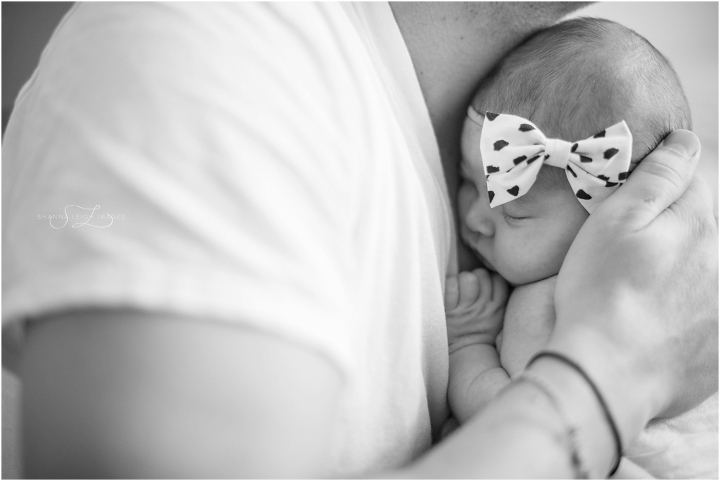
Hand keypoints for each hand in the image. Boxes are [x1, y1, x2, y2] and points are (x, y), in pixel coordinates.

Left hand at [445, 269, 508, 351]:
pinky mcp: (449, 311)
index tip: (483, 285)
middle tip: (469, 288)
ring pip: (468, 278)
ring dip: (461, 279)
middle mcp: (483, 308)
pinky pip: (451, 285)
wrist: (464, 355)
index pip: (498, 280)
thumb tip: (493, 274)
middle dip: (474, 277)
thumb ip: (497, 298)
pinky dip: (449, 285)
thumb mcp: (496, 318)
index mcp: (497, 308)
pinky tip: (448, 293)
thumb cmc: (479, 332)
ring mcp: (466, 310)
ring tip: (458, 289)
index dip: (489, 278)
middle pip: (482, 275)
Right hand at [549, 130, 716, 439]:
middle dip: (669, 238)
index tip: (634, 208)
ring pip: (702, 278)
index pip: (691, 187)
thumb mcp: (614, 222)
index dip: (660, 190)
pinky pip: (704, 323)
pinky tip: (652, 330)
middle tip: (627, 262)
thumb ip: (656, 177)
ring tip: (637, 299)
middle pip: (699, 235)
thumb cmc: (598, 293)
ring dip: (678, 279)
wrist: (602, 375)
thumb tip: (686, 141)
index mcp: (699, 229)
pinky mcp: (717, 353)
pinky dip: (684, 320)